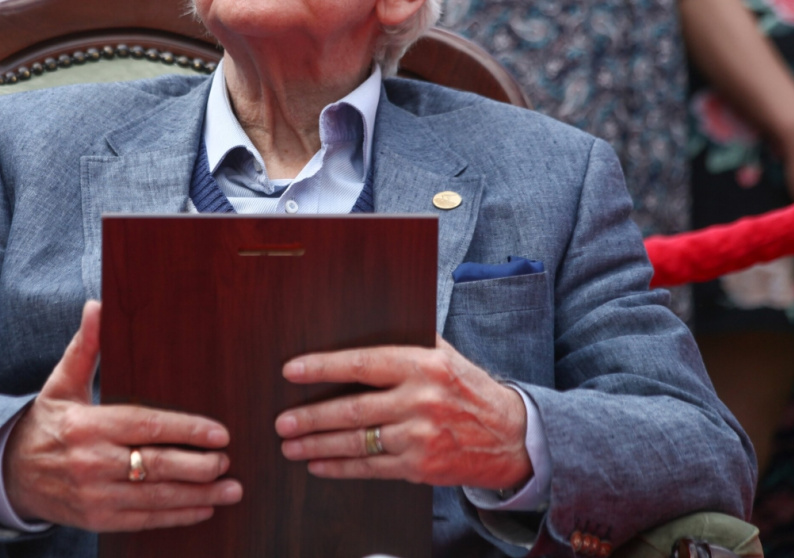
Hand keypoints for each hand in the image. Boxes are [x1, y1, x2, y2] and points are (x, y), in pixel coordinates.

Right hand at [3, 301, 242, 529]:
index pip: (146, 426)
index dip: (186, 430)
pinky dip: (177, 516)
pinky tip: (203, 509)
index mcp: (87, 426)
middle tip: (228, 460)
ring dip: (198, 496)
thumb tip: (96, 306)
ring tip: (230, 490)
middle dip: (198, 466)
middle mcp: (92, 463)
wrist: (9, 474)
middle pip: (155, 466)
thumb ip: (86, 347)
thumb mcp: (61, 383)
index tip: (220, 432)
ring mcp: (95, 496)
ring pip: (155, 498)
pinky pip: (144, 520)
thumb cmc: (46, 423)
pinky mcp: (98, 520)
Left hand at [275, 337, 531, 491]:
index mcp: (422, 364)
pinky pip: (371, 467)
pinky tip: (319, 465)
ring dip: (318, 445)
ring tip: (290, 445)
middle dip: (311, 416)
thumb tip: (359, 325)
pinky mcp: (421, 467)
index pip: (362, 363)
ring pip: (357, 441)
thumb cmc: (468, 389)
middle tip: (282, 420)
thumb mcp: (444, 355)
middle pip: (353, 409)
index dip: (323, 367)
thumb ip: (407, 342)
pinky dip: (341, 468)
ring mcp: (420, 436)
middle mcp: (420, 400)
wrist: (511, 436)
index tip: (292, 371)